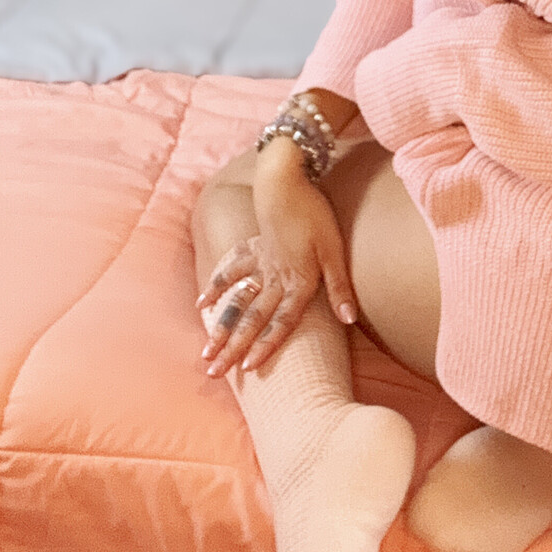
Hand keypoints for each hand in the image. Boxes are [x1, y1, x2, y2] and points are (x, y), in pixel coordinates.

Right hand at [196, 183, 356, 377]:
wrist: (284, 180)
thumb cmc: (315, 214)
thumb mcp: (334, 249)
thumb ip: (339, 286)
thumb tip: (349, 319)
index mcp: (297, 281)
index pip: (282, 321)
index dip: (268, 345)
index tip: (250, 369)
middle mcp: (274, 277)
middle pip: (252, 318)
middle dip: (234, 347)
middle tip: (214, 371)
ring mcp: (259, 263)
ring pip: (236, 302)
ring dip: (220, 327)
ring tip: (206, 350)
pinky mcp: (251, 248)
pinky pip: (229, 271)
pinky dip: (216, 287)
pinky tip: (202, 306)